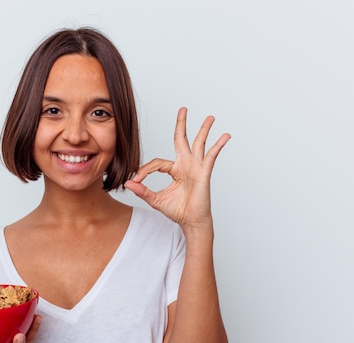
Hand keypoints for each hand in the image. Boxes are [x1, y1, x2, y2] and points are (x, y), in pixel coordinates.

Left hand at [125, 107, 229, 229]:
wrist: (190, 222)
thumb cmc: (177, 210)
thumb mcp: (155, 199)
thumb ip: (142, 190)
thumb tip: (128, 183)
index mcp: (174, 170)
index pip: (157, 162)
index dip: (144, 170)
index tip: (136, 179)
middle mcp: (186, 165)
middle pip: (181, 139)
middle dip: (181, 124)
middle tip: (183, 109)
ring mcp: (196, 167)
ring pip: (199, 144)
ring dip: (204, 130)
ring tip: (210, 117)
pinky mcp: (204, 173)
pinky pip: (211, 156)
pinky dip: (218, 146)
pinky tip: (225, 136)